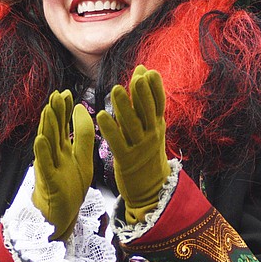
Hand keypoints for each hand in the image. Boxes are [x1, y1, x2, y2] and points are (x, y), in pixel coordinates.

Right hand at [31, 90, 94, 240]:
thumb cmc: (69, 188)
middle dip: (55, 112)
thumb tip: (81, 108)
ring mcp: (49, 167)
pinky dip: (41, 152)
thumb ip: (82, 136)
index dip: (64, 110)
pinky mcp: (49, 181)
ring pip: (47, 143)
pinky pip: (44, 165)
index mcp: (62, 149)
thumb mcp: (82, 158)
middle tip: (56, 94)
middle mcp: (53, 155)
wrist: (61, 216)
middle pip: (54, 130)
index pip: (62, 125)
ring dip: (47, 126)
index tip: (66, 93)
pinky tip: (40, 139)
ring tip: (48, 110)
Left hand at [95, 66, 169, 225]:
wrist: (152, 189)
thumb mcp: (151, 129)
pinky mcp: (126, 160)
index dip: (154, 88)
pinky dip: (110, 129)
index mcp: (157, 126)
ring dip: (124, 107)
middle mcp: (151, 135)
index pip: (158, 104)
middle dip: (142, 93)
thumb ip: (144, 103)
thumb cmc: (147, 153)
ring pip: (132, 124)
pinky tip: (102, 115)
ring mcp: (139, 148)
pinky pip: (117, 142)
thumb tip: (144, 73)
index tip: (149, 71)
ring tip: (116, 89)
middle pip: (147, 111)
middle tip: (137, 76)